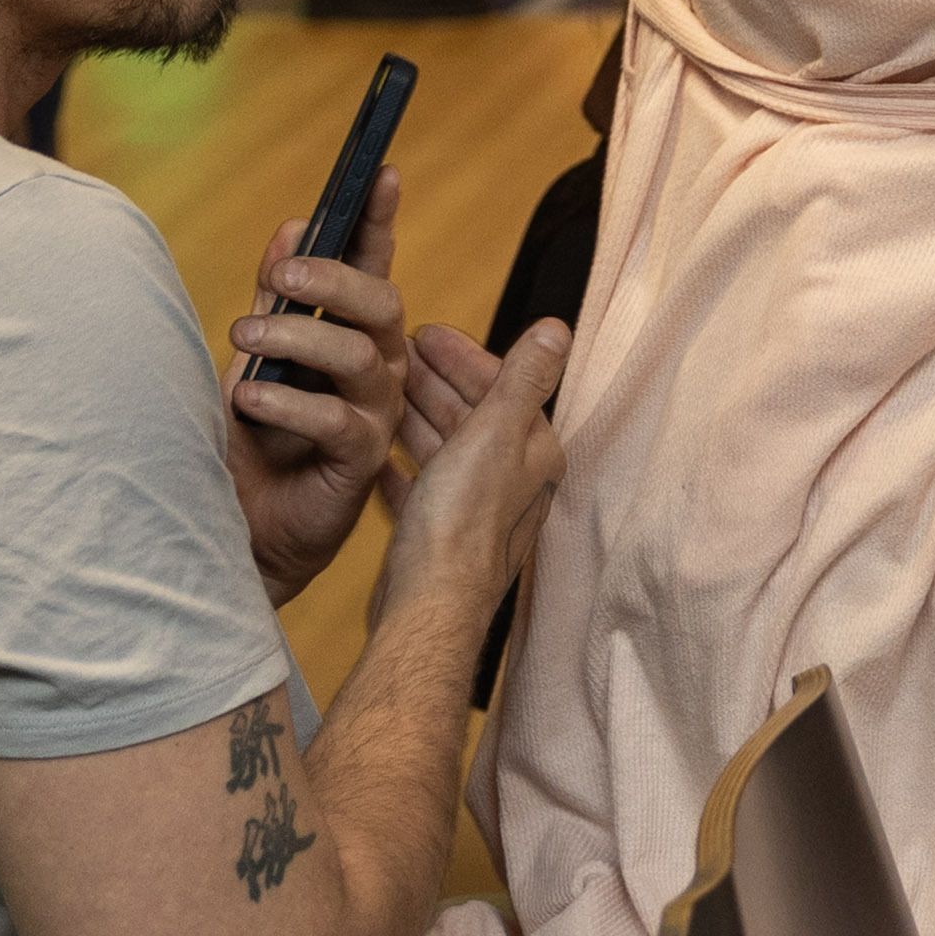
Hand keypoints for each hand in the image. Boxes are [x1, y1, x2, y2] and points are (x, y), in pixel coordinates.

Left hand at [221, 168, 407, 603]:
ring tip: (242, 339)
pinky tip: (247, 399)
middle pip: (380, 301)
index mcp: (356, 332)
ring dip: (296, 337)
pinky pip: (335, 418)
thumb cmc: (253, 439)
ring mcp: (377, 411)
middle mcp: (379, 365)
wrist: (241, 527)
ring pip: (358, 353)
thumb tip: (293, 226)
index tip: (382, 170)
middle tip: (280, 275)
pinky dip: (287, 402)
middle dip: (332, 279)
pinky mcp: (364, 459)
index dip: (380, 219)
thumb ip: (278, 298)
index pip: (375, 264)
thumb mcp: (259, 356)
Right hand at [366, 317, 570, 636]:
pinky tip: (376, 456)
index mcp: (534, 451)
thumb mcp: (495, 433)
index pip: (502, 385)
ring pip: (445, 448)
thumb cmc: (463, 522)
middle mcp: (513, 480)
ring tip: (380, 392)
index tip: (423, 333)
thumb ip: (524, 379)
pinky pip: (421, 490)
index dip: (463, 356)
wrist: (429, 606)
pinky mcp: (440, 536)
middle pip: (473, 414)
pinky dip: (401, 468)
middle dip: (436, 381)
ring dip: (416, 416)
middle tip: (396, 354)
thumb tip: (557, 329)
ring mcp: (475, 511)